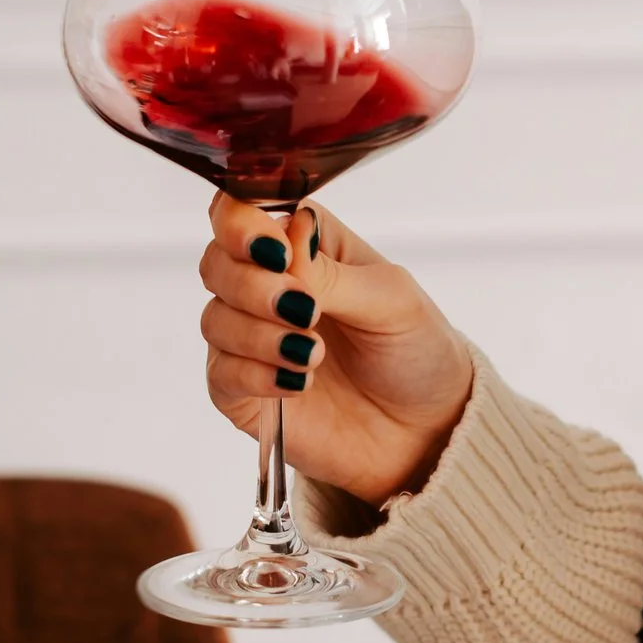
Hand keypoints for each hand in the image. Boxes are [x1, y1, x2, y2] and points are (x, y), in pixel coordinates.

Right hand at [198, 194, 474, 505]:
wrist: (427, 431)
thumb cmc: (417, 351)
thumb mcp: (393, 299)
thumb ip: (332, 273)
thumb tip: (284, 243)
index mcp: (304, 245)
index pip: (242, 211)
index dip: (243, 226)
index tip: (277, 254)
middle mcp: (269, 285)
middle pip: (217, 262)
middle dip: (252, 286)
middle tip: (305, 310)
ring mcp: (253, 339)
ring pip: (215, 319)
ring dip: (260, 336)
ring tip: (314, 355)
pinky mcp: (245, 391)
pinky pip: (220, 373)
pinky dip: (255, 374)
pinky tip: (297, 383)